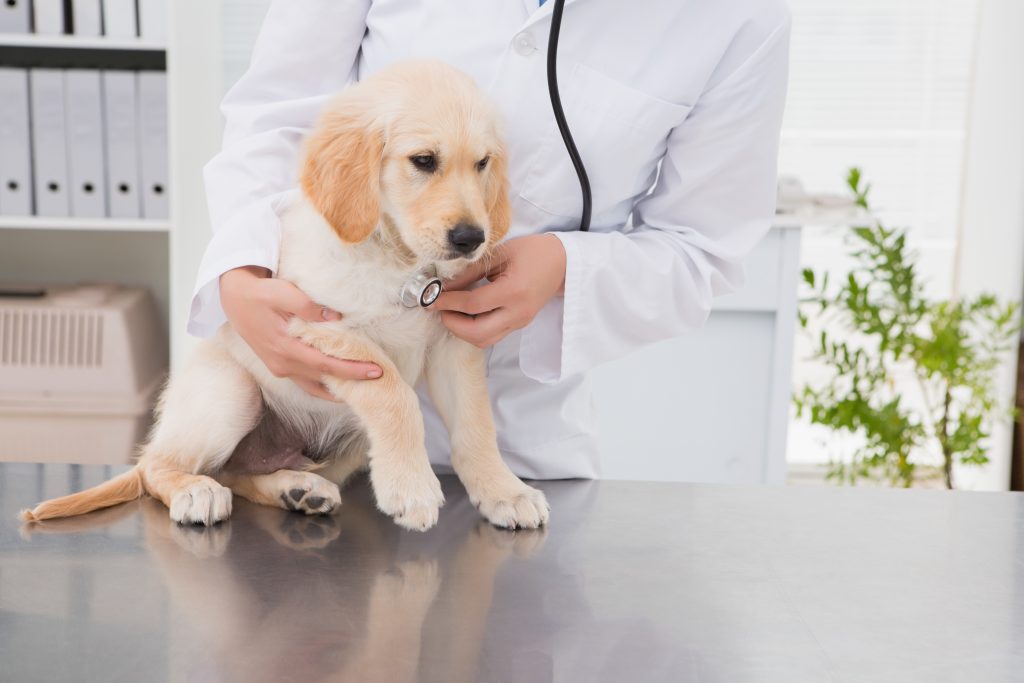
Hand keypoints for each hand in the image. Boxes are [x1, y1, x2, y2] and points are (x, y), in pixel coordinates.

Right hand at [220, 266, 381, 400]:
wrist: (234, 299)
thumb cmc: (260, 293)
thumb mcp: (282, 292)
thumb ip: (308, 306)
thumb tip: (336, 318)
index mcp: (285, 347)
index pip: (326, 364)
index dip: (351, 370)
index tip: (375, 370)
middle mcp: (282, 363)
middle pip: (324, 379)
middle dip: (352, 382)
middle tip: (378, 380)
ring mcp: (279, 367)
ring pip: (313, 386)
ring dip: (337, 389)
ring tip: (362, 389)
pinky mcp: (278, 366)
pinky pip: (305, 382)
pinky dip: (323, 386)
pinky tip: (338, 385)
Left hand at [434, 234, 565, 347]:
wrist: (562, 263)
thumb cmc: (532, 252)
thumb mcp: (500, 254)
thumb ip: (471, 271)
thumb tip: (443, 284)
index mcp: (513, 291)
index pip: (472, 305)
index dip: (447, 302)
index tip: (429, 297)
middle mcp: (517, 313)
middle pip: (477, 333)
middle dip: (452, 324)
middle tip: (439, 308)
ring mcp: (519, 322)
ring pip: (484, 340)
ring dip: (462, 331)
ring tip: (450, 312)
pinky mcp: (519, 325)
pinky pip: (492, 336)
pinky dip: (474, 329)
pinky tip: (466, 314)